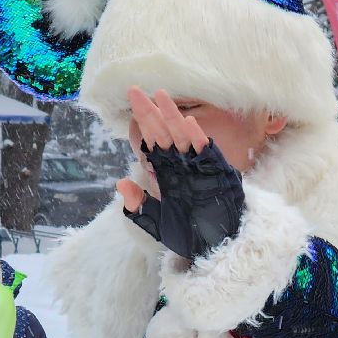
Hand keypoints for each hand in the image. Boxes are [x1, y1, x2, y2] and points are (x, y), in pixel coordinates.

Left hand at [120, 87, 244, 260]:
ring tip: (160, 96)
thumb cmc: (189, 234)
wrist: (216, 247)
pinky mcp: (217, 174)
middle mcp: (181, 165)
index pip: (151, 141)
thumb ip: (138, 206)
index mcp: (167, 173)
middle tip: (134, 91)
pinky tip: (188, 123)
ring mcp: (199, 168)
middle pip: (163, 133)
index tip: (130, 102)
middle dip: (149, 112)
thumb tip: (120, 183)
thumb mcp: (156, 223)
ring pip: (183, 137)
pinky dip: (197, 139)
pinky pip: (206, 153)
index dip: (141, 121)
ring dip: (172, 116)